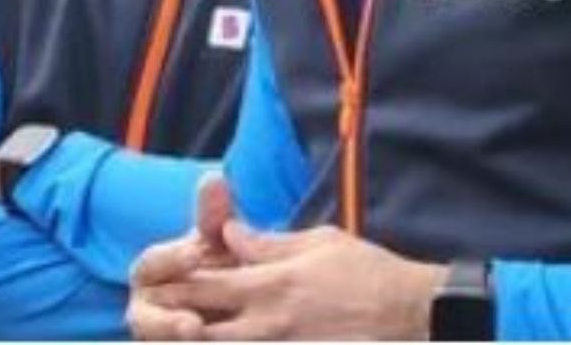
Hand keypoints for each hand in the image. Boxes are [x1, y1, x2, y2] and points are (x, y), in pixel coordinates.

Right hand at [127, 173, 240, 338]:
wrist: (233, 307)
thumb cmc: (217, 266)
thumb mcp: (217, 242)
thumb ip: (213, 216)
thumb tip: (214, 177)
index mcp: (150, 273)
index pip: (151, 265)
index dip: (171, 260)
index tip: (195, 254)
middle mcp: (145, 308)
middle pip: (145, 319)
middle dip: (169, 323)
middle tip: (195, 325)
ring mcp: (157, 333)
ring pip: (157, 340)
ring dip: (173, 341)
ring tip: (196, 338)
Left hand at [145, 220, 447, 340]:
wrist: (414, 314)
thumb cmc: (368, 271)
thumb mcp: (318, 242)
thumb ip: (267, 244)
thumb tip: (228, 237)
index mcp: (271, 285)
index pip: (205, 286)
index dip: (175, 284)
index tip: (156, 283)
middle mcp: (269, 323)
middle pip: (202, 329)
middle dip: (177, 322)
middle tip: (158, 317)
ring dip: (205, 338)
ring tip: (191, 329)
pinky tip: (233, 338)